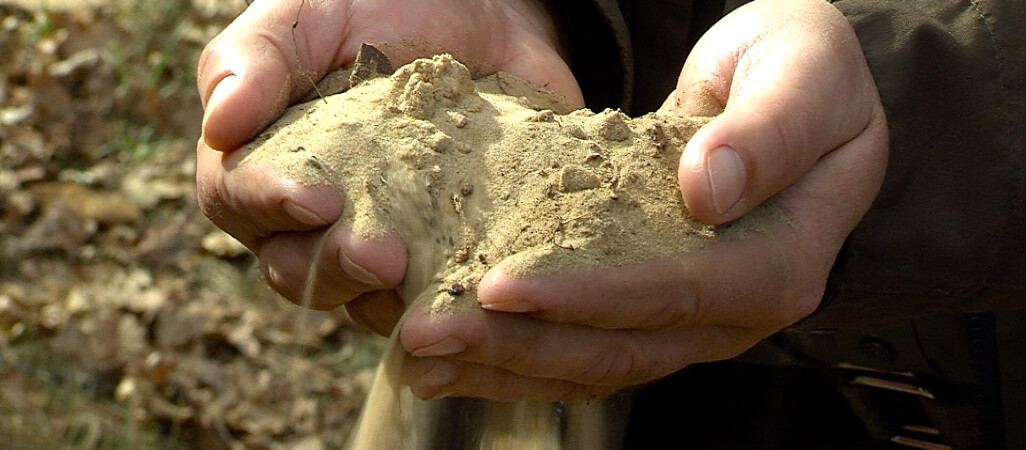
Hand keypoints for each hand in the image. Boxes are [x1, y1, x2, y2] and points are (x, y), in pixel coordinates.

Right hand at [195, 0, 582, 329]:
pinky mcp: (448, 255)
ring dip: (390, 301)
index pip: (237, 199)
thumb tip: (221, 125)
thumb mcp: (310, 15)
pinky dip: (457, 303)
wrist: (478, 17)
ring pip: (366, 301)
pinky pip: (444, 297)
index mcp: (264, 163)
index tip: (314, 197)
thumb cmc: (375, 10)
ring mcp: (384, 244)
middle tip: (381, 257)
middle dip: (334, 265)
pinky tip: (481, 295)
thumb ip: (258, 59)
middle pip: (298, 270)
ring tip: (428, 285)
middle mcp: (314, 221)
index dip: (269, 203)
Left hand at [399, 0, 887, 400]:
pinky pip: (585, 347)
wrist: (800, 91)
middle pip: (620, 347)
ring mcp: (692, 320)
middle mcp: (732, 310)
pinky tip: (456, 351)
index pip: (673, 294)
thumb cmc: (805, 71)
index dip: (586, 297)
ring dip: (503, 362)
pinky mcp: (655, 309)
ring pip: (593, 362)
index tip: (500, 286)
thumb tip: (707, 188)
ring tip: (419, 353)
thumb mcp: (807, 74)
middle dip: (519, 344)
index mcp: (776, 263)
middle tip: (428, 333)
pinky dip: (519, 353)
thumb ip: (769, 131)